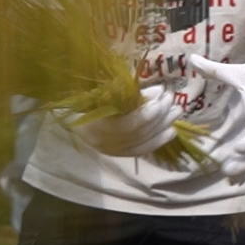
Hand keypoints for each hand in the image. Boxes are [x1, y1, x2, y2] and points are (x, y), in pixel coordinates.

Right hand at [65, 85, 182, 157]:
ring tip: (176, 111)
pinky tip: (171, 131)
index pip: (127, 124)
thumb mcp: (101, 91)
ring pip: (142, 141)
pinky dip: (157, 141)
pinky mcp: (116, 153)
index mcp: (93, 123)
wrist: (67, 117)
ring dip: (162, 126)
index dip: (147, 110)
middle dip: (159, 115)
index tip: (159, 93)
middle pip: (138, 132)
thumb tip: (158, 92)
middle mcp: (102, 141)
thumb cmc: (84, 98)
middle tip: (172, 99)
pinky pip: (140, 150)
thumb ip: (128, 93)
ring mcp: (110, 149)